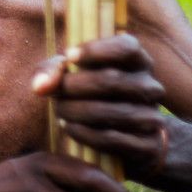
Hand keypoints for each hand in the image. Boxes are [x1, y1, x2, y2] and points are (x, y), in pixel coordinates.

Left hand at [33, 33, 167, 177]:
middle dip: (75, 86)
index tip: (69, 56)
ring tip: (60, 110)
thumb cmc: (93, 93)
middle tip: (56, 92)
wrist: (126, 136)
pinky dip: (84, 133)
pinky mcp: (147, 145)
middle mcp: (150, 86)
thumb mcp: (73, 73)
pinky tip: (69, 127)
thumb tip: (39, 86)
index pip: (126, 47)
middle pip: (112, 80)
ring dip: (76, 111)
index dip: (96, 50)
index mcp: (137, 60)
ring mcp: (153, 116)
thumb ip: (53, 71)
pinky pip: (111, 138)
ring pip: (111, 111)